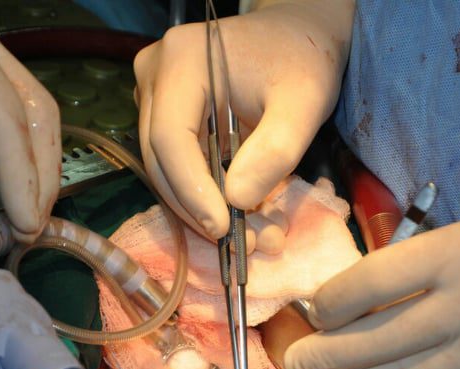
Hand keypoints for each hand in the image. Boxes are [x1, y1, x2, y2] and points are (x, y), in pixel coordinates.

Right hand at [133, 1, 353, 250]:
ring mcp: (155, 95)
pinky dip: (211, 195)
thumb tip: (237, 201)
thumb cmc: (304, 58)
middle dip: (202, 209)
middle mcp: (155, 75)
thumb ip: (275, 150)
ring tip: (260, 236)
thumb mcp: (305, 102)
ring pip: (168, 169)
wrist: (298, 33)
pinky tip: (250, 215)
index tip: (224, 229)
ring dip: (208, 210)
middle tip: (251, 244)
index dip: (192, 190)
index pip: (170, 138)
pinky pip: (180, 164)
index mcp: (182, 61)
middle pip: (162, 160)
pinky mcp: (166, 115)